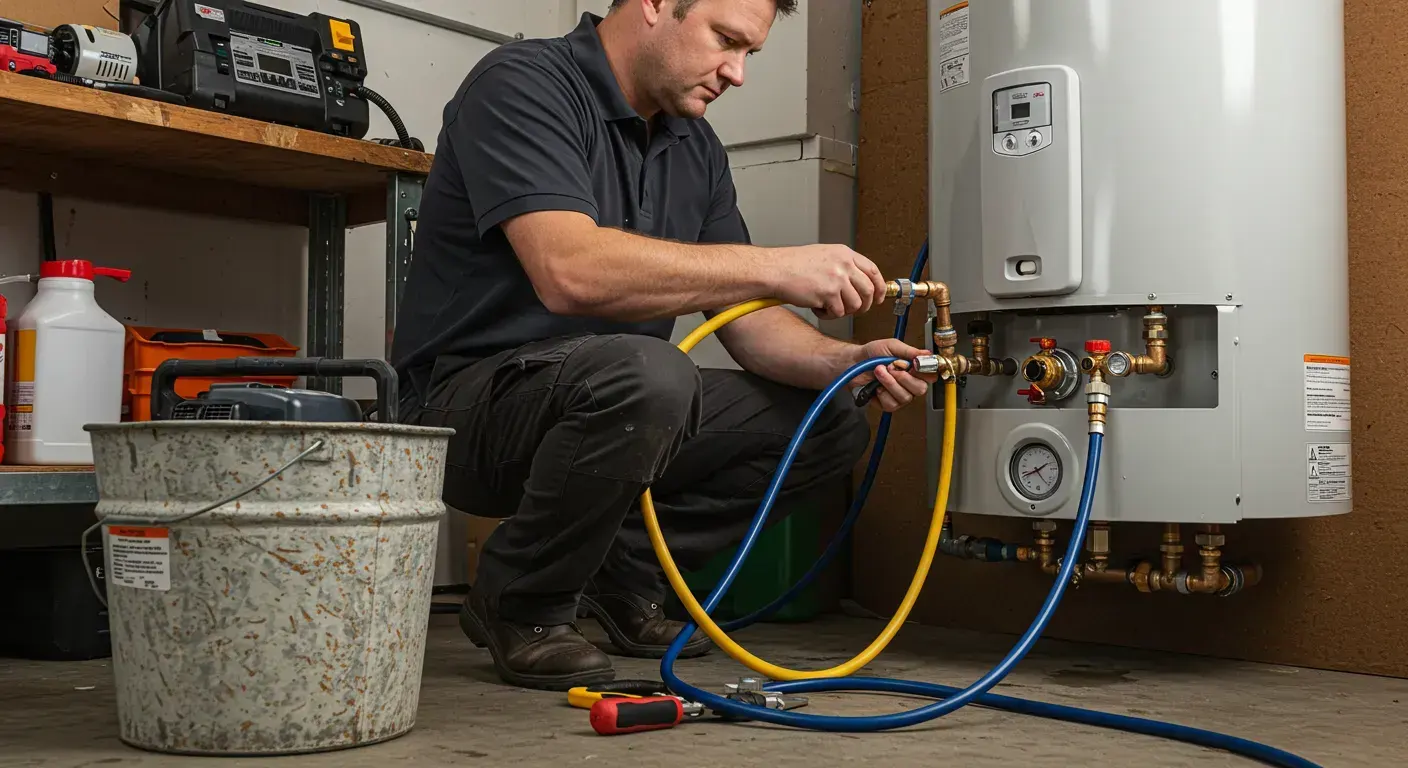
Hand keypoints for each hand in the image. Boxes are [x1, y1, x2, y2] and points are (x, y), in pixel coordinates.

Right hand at [770, 244, 886, 319]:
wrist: (775, 269)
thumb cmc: (793, 264)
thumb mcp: (824, 256)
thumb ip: (843, 266)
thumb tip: (859, 282)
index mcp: (844, 253)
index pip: (873, 271)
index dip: (880, 287)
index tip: (878, 298)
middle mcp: (844, 265)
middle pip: (868, 291)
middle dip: (864, 305)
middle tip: (855, 310)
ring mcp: (837, 279)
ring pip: (855, 305)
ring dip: (843, 311)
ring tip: (828, 307)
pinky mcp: (828, 294)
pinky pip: (838, 312)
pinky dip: (828, 315)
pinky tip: (817, 308)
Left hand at [847, 338, 937, 411]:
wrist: (854, 362)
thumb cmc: (872, 353)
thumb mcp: (892, 346)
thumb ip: (910, 351)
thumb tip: (927, 353)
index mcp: (914, 370)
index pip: (931, 375)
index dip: (925, 372)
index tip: (914, 365)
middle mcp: (910, 384)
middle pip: (921, 389)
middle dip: (904, 378)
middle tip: (891, 367)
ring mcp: (899, 396)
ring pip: (905, 397)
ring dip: (889, 382)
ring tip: (879, 371)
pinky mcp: (887, 404)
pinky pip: (891, 404)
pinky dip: (882, 393)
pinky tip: (876, 385)